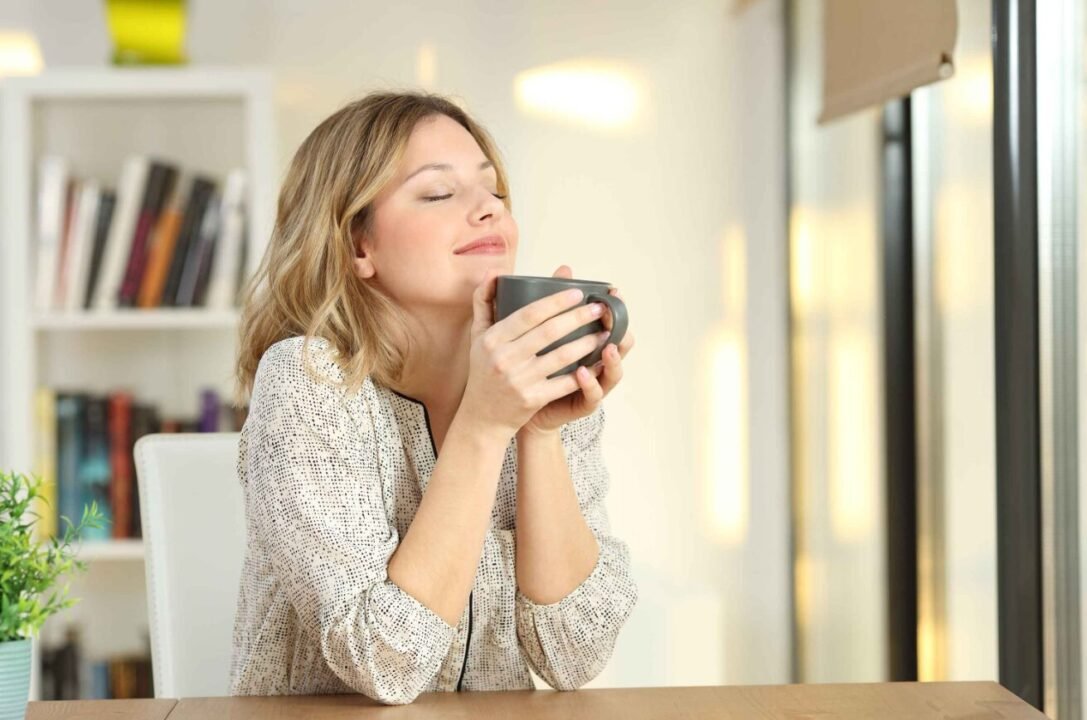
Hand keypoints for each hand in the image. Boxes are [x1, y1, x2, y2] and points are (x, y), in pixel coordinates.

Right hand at [457, 267, 622, 439]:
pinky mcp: (532, 399)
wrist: (482, 416)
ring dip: (587, 343)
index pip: (529, 314)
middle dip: (578, 317)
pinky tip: (599, 362)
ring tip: (604, 333)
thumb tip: (494, 271)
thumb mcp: (477, 335)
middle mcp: (504, 358)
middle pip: (549, 332)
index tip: (578, 292)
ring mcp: (518, 380)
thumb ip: (483, 301)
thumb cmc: (484, 370)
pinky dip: (584, 373)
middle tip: (600, 308)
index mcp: (492, 338)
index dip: (556, 301)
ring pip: (561, 356)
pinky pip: (564, 383)